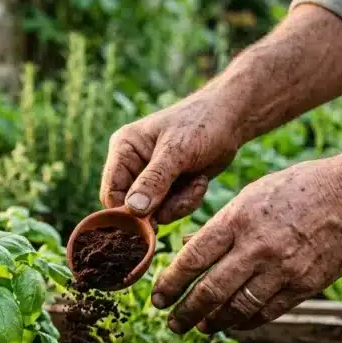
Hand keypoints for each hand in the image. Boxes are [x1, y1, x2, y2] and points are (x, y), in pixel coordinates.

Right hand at [100, 87, 244, 223]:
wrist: (231, 121)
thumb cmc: (201, 124)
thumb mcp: (177, 151)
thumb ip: (154, 180)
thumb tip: (133, 209)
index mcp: (124, 149)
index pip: (111, 192)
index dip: (126, 211)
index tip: (150, 221)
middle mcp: (132, 165)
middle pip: (132, 208)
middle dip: (160, 208)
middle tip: (183, 198)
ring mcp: (150, 179)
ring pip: (154, 213)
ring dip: (178, 204)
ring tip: (196, 182)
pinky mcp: (167, 188)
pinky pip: (170, 210)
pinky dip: (187, 201)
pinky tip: (199, 181)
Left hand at [152, 157, 341, 332]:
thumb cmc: (300, 189)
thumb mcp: (252, 195)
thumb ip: (222, 224)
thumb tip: (190, 249)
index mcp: (238, 219)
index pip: (192, 259)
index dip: (170, 283)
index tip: (157, 299)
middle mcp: (256, 247)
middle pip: (210, 291)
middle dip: (186, 313)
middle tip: (173, 323)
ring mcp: (281, 269)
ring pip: (237, 308)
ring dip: (214, 322)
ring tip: (201, 327)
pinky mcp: (303, 286)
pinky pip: (266, 313)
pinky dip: (245, 322)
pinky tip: (234, 323)